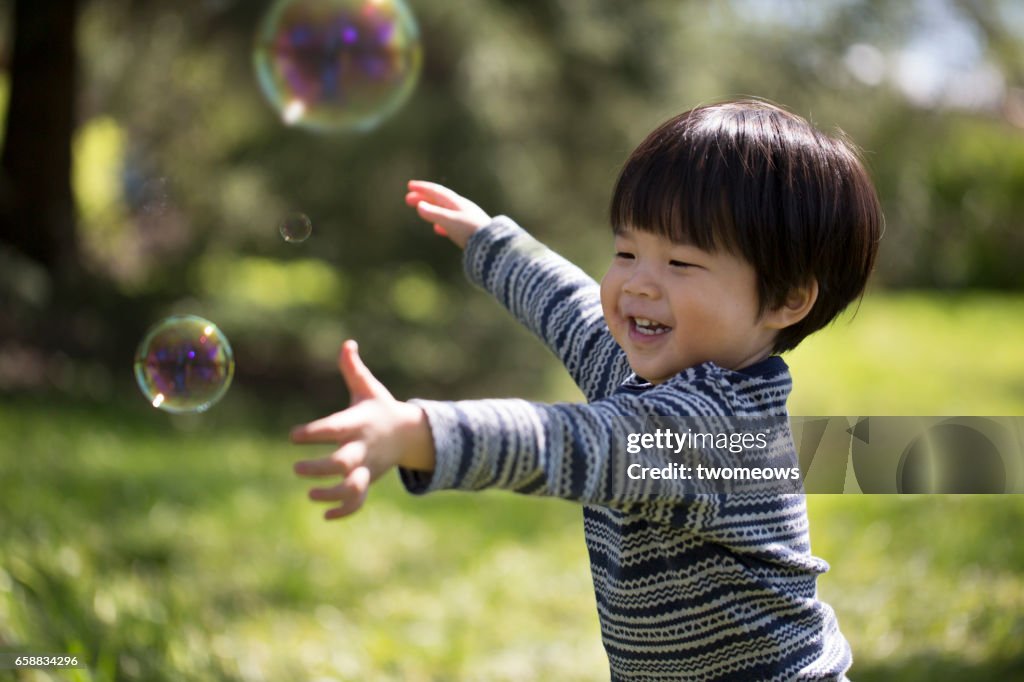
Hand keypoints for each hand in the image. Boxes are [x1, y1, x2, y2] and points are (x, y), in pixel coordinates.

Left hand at [290, 340, 434, 519]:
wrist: (410, 433)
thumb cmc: (380, 407)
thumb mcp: (368, 388)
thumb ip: (353, 369)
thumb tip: (347, 344)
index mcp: (358, 423)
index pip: (334, 429)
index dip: (314, 432)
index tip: (293, 436)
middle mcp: (363, 448)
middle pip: (342, 463)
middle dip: (320, 468)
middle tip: (296, 468)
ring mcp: (368, 467)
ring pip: (352, 488)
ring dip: (331, 495)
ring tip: (310, 494)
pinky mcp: (369, 480)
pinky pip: (359, 502)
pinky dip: (345, 511)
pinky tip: (326, 515)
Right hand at [405, 180, 490, 248]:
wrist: (491, 245)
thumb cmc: (470, 231)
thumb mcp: (450, 221)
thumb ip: (435, 214)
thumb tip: (419, 205)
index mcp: (456, 203)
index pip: (437, 191)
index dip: (423, 188)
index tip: (410, 185)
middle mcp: (461, 208)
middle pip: (439, 200)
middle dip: (423, 198)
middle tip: (408, 199)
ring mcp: (465, 218)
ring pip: (444, 210)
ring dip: (431, 209)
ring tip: (420, 210)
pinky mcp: (468, 230)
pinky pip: (451, 222)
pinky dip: (441, 222)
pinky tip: (437, 229)